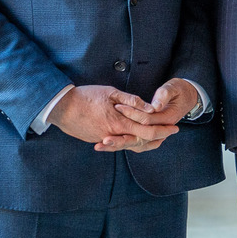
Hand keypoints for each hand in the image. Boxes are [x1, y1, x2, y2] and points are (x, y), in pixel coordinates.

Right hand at [48, 85, 178, 151]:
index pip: (147, 130)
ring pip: (130, 145)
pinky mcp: (96, 140)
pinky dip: (130, 142)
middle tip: (171, 133)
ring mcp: (104, 139)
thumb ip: (131, 101)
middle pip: (141, 141)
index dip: (163, 130)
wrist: (61, 108)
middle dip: (159, 137)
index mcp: (119, 122)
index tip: (175, 128)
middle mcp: (113, 135)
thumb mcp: (110, 93)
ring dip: (146, 142)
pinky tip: (137, 138)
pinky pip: (118, 143)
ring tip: (159, 138)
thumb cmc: (86, 97)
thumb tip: (149, 107)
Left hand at [111, 78, 200, 143]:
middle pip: (138, 139)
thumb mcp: (173, 89)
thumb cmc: (178, 91)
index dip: (131, 114)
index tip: (116, 107)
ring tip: (100, 145)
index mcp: (167, 119)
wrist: (187, 98)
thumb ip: (163, 95)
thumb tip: (154, 107)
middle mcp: (160, 131)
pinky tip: (105, 145)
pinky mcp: (147, 135)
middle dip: (120, 140)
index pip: (146, 121)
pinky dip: (120, 145)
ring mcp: (154, 135)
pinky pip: (133, 144)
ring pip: (134, 144)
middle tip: (103, 139)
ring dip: (117, 146)